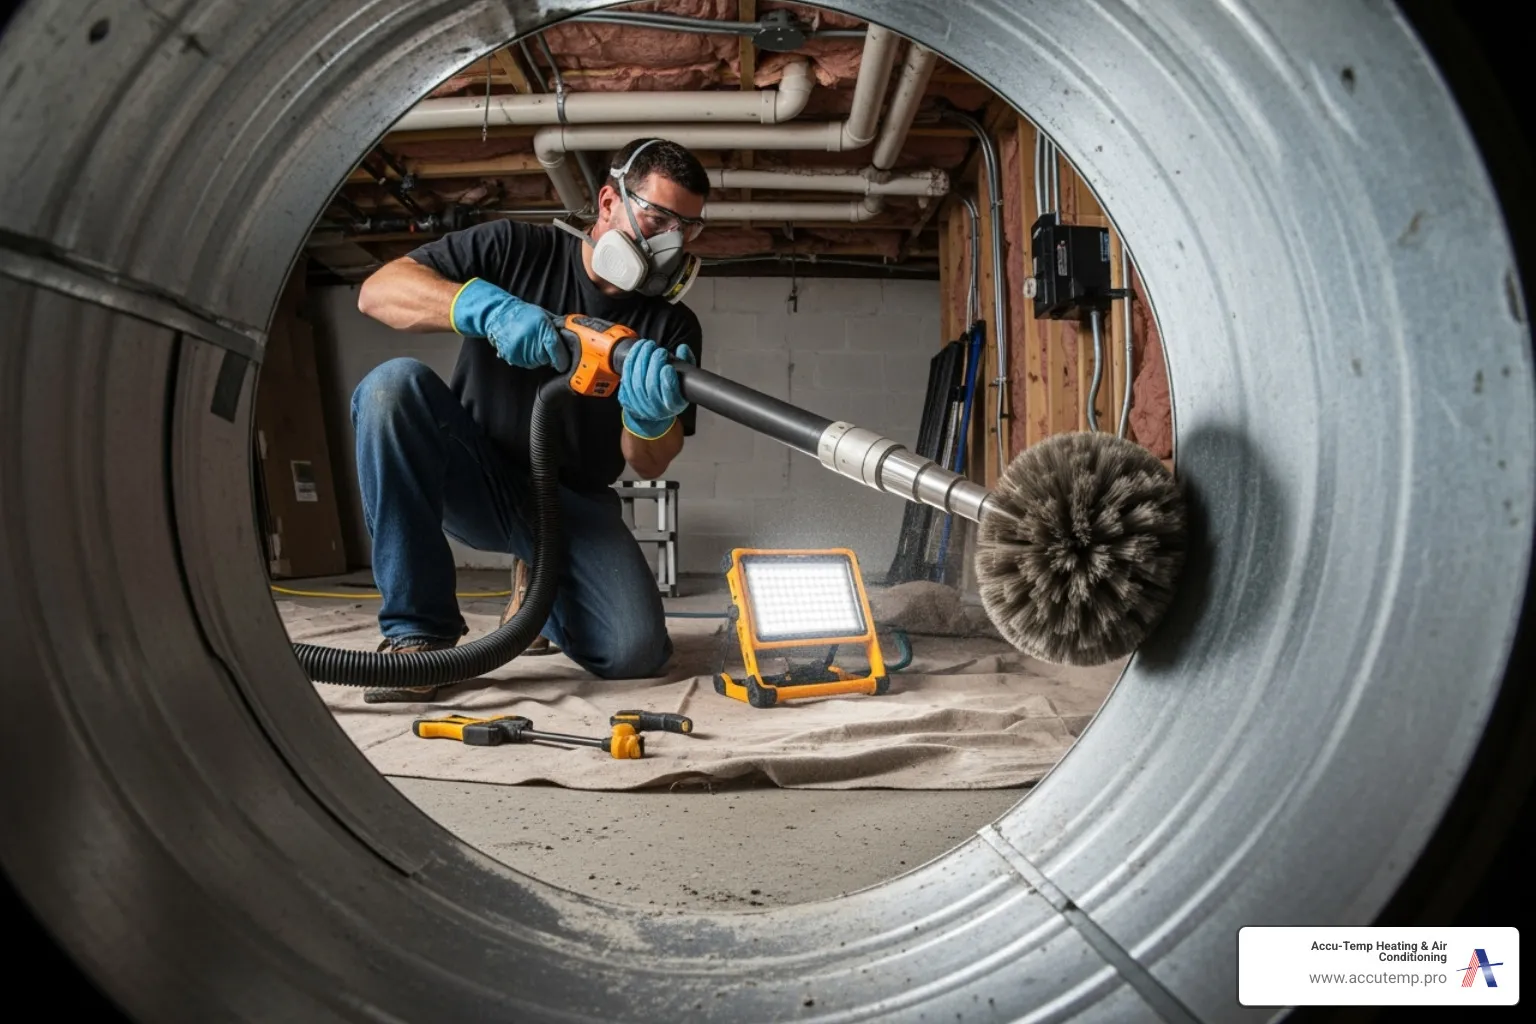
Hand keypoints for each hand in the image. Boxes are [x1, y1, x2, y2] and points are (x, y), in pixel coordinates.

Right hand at [450, 278, 567, 371]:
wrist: (499, 314)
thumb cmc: (524, 313)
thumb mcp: (545, 315)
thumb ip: (560, 326)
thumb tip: (575, 335)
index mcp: (543, 329)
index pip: (558, 352)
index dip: (563, 360)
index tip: (564, 362)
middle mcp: (533, 342)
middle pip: (548, 359)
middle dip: (549, 354)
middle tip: (542, 342)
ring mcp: (521, 351)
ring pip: (538, 363)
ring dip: (538, 357)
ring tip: (531, 342)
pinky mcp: (512, 357)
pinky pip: (526, 364)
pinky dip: (527, 358)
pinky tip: (524, 346)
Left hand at [618, 339, 693, 438]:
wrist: (655, 407)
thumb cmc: (672, 390)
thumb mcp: (685, 378)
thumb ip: (687, 363)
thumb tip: (682, 348)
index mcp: (673, 405)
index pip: (670, 396)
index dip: (667, 381)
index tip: (668, 367)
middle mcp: (655, 408)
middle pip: (651, 385)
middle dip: (654, 365)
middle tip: (659, 351)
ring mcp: (640, 405)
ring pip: (636, 381)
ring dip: (641, 359)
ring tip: (647, 345)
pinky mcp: (627, 398)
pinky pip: (626, 376)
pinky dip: (631, 360)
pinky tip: (638, 349)